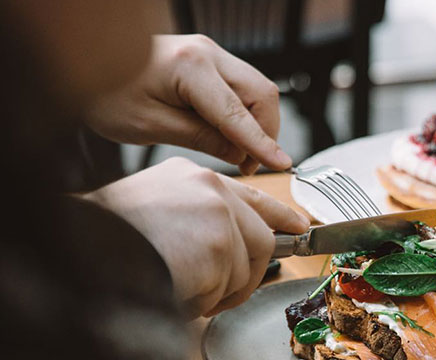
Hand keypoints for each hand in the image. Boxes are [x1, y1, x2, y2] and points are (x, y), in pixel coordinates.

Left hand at [84, 34, 291, 174]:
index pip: (238, 113)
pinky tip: (229, 133)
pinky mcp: (207, 58)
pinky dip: (245, 112)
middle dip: (265, 132)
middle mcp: (206, 52)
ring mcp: (209, 52)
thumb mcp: (149, 126)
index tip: (282, 164)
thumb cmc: (106, 92)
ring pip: (257, 89)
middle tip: (248, 165)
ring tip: (238, 153)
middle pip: (261, 94)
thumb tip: (238, 152)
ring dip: (257, 123)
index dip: (262, 143)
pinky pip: (242, 86)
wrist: (86, 60)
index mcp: (190, 67)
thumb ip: (200, 138)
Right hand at [84, 157, 308, 316]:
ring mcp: (219, 212)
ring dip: (218, 293)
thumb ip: (197, 221)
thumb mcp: (156, 213)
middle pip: (261, 239)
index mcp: (193, 176)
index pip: (253, 197)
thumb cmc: (107, 240)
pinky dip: (205, 301)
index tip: (301, 227)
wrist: (84, 250)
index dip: (281, 217)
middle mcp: (211, 186)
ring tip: (181, 289)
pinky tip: (177, 290)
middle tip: (222, 295)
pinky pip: (230, 288)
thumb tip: (230, 248)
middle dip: (247, 276)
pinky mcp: (220, 243)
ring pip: (247, 270)